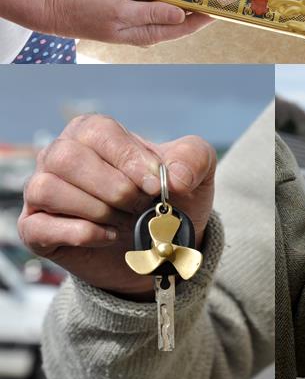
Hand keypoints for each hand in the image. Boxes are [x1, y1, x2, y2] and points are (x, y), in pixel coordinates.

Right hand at [18, 114, 215, 295]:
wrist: (157, 247)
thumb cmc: (168, 198)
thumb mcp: (194, 172)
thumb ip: (193, 159)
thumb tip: (176, 178)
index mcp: (93, 131)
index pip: (99, 132)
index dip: (128, 159)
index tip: (155, 186)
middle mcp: (60, 155)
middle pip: (67, 157)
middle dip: (112, 187)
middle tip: (140, 206)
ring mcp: (42, 192)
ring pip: (47, 189)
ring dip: (95, 209)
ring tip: (123, 221)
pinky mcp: (36, 229)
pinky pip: (38, 226)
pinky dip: (78, 232)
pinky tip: (108, 236)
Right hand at [43, 0, 210, 47]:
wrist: (54, 6)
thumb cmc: (84, 11)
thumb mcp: (118, 12)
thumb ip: (150, 14)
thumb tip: (181, 15)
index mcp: (145, 33)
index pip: (184, 27)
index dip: (205, 17)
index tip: (224, 6)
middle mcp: (144, 27)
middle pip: (179, 17)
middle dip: (199, 6)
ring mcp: (135, 16)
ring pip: (168, 6)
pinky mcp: (126, 4)